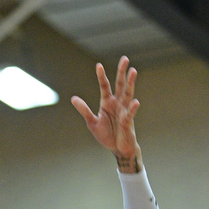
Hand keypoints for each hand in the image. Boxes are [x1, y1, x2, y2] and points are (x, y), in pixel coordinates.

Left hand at [71, 56, 141, 170]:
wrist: (118, 149)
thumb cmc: (107, 135)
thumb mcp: (92, 122)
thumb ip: (84, 110)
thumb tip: (73, 98)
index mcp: (107, 103)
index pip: (104, 86)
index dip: (101, 76)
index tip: (98, 65)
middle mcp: (117, 104)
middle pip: (120, 85)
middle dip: (122, 72)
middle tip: (125, 59)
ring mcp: (124, 111)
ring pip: (128, 94)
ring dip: (130, 83)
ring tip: (133, 71)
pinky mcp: (128, 122)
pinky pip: (130, 114)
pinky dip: (132, 108)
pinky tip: (135, 102)